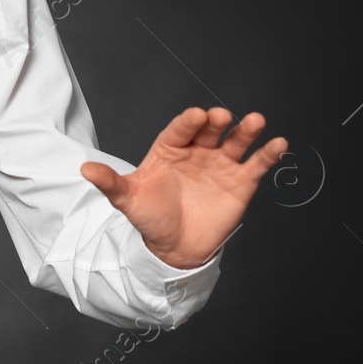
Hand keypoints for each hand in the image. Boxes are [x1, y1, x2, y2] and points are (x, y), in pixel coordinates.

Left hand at [81, 107, 287, 269]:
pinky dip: (268, 153)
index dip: (188, 123)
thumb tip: (84, 169)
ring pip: (235, 141)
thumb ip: (110, 183)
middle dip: (216, 122)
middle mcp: (197, 151)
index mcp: (169, 150)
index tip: (196, 115)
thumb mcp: (128, 200)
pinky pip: (256, 164)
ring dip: (247, 131)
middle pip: (209, 131)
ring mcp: (220, 164)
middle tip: (222, 116)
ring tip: (256, 121)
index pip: (179, 130)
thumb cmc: (150, 217)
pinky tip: (278, 143)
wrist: (175, 247)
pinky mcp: (241, 182)